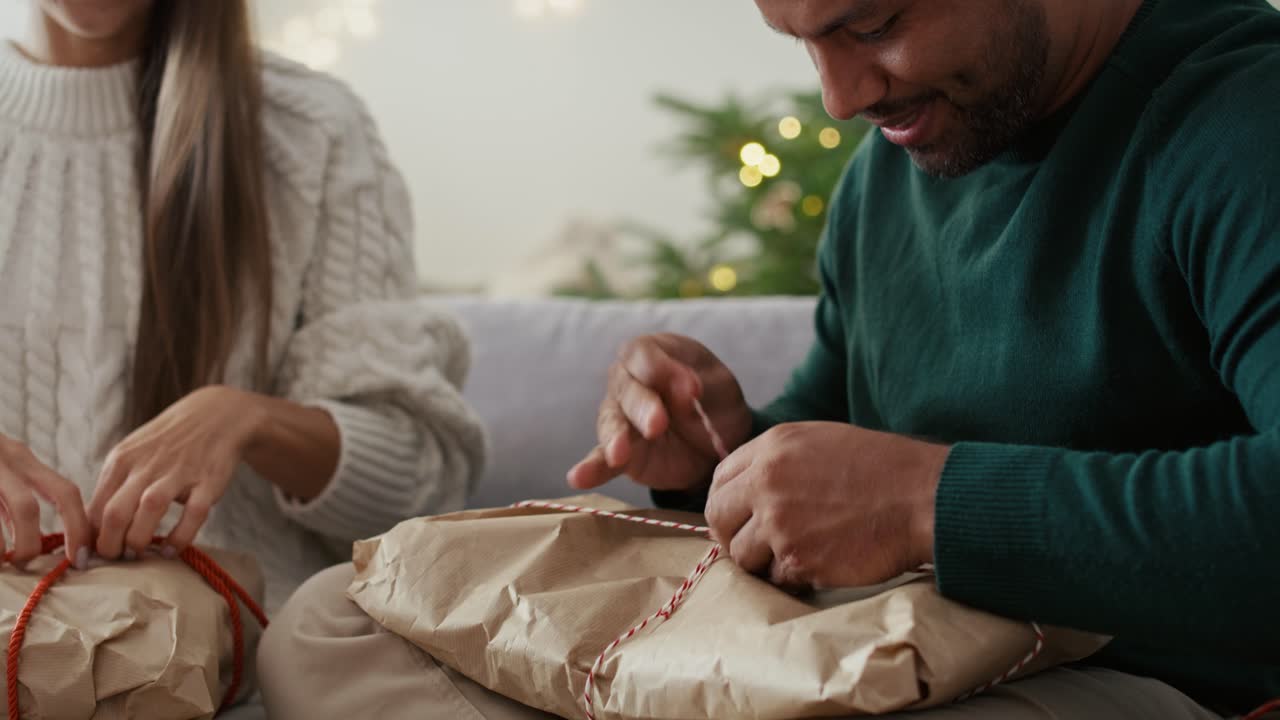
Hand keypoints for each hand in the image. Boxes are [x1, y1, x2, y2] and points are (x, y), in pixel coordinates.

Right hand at [0, 435, 89, 568]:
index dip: (78, 528)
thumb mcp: (0, 469)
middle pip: (26, 509)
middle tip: (24, 563)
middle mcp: (0, 460)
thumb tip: (36, 546)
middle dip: (29, 544)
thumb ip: (15, 501)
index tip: (81, 559)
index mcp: (20, 458)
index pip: (65, 492)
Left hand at [88, 386, 266, 558]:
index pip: (95, 507)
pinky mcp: (208, 481)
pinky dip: (180, 537)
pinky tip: (172, 549)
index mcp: (122, 460)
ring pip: (150, 510)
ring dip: (139, 541)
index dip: (92, 538)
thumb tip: (93, 527)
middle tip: (117, 558)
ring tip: (139, 553)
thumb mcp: (132, 453)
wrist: (215, 415)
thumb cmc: (167, 443)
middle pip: (115, 512)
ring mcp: (179, 473)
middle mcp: (147, 465)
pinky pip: (193, 515)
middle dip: (110, 545)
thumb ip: (114, 485)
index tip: (97, 553)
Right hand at [568, 333, 752, 492]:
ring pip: (612, 423)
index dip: (665, 370)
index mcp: (648, 354)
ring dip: (615, 438)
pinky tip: (578, 477)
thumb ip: (695, 384)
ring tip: (618, 454)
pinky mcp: (620, 454)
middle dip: (643, 406)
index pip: (644, 356)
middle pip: (627, 390)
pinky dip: (592, 469)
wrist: (722, 437)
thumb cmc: (714, 398)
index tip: (692, 388)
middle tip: (659, 424)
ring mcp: (618, 418)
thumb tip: (686, 392)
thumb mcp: (715, 382)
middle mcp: (625, 382)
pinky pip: (602, 460)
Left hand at [705, 422, 948, 589]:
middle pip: (718, 518)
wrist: (922, 497)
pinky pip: (776, 577)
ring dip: (763, 560)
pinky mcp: (797, 559)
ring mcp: (779, 523)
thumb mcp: (820, 441)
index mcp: (772, 447)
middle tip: (752, 545)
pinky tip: (821, 561)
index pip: (720, 479)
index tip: (736, 517)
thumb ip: (777, 461)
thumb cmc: (882, 469)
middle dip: (731, 535)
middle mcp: (767, 482)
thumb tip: (745, 489)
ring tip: (797, 553)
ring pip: (742, 554)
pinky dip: (793, 576)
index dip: (726, 502)